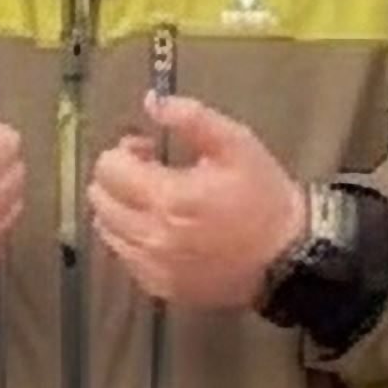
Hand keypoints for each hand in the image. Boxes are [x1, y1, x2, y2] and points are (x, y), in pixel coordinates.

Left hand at [81, 88, 311, 310]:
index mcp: (168, 198)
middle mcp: (152, 236)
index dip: (124, 150)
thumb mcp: (236, 143)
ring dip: (120, 208)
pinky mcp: (159, 286)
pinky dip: (132, 238)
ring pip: (106, 230)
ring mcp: (153, 267)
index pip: (108, 169)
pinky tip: (162, 230)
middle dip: (118, 178)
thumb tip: (152, 101)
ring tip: (154, 201)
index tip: (149, 150)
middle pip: (100, 199)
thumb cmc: (262, 196)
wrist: (288, 256)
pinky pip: (124, 257)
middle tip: (150, 172)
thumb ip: (191, 117)